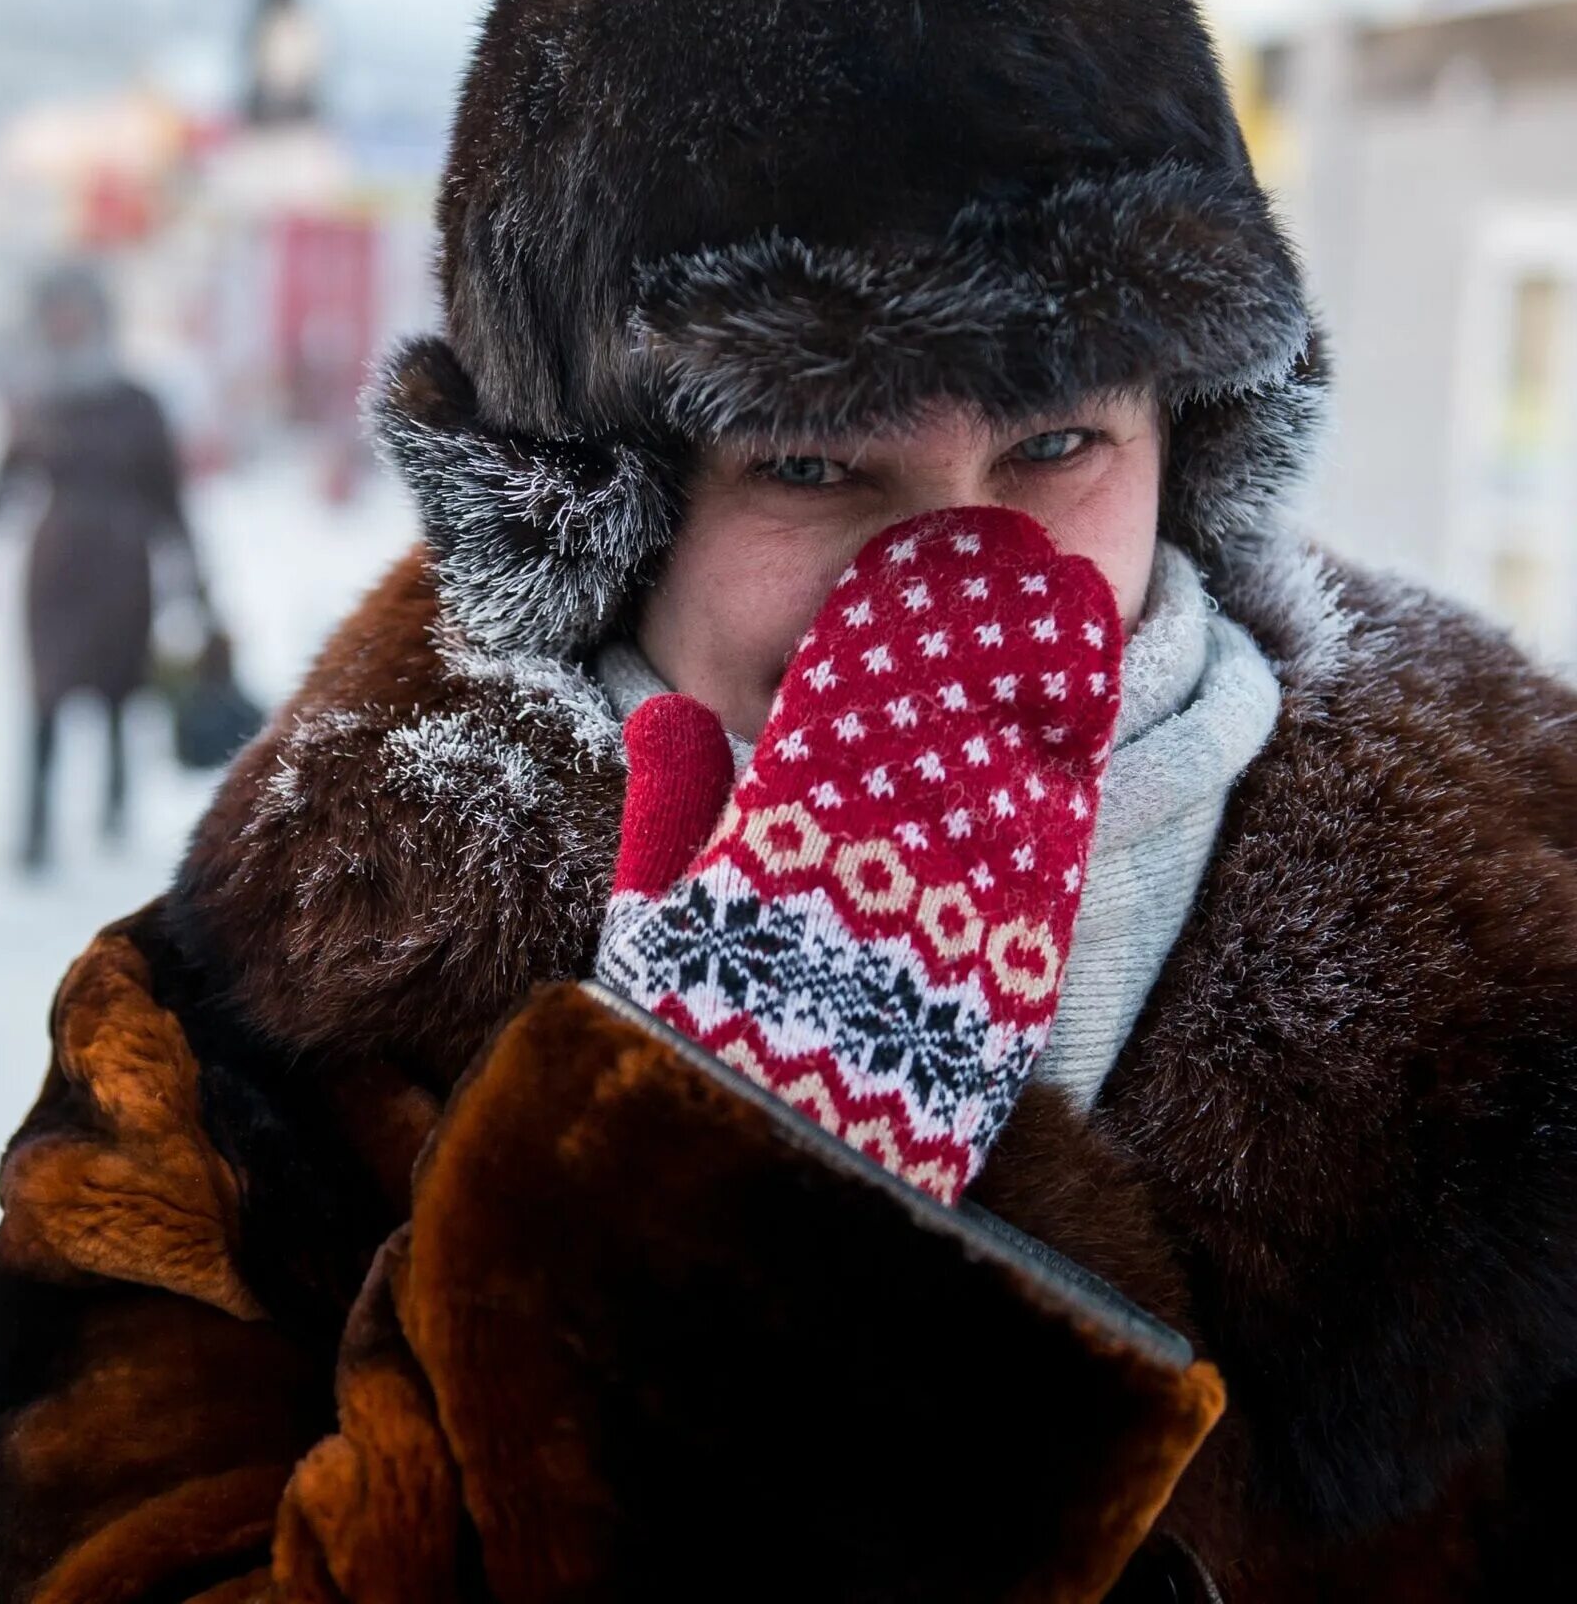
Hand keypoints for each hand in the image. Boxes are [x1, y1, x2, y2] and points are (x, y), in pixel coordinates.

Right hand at [596, 505, 1121, 1202]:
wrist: (789, 1182)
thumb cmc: (703, 1050)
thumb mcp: (652, 930)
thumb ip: (663, 811)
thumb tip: (663, 711)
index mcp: (785, 839)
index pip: (845, 695)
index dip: (886, 620)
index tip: (910, 564)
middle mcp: (886, 858)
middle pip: (954, 712)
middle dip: (986, 626)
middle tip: (1018, 557)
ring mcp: (964, 911)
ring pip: (1021, 768)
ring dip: (1051, 683)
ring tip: (1075, 614)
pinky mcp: (1019, 975)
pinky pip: (1058, 862)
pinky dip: (1074, 786)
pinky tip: (1086, 745)